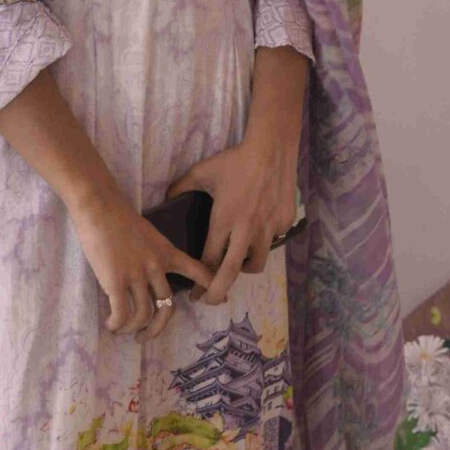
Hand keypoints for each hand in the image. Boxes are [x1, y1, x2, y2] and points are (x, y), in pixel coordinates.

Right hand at [69, 187, 212, 338]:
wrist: (99, 206)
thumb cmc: (119, 216)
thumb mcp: (147, 233)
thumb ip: (152, 253)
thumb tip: (146, 273)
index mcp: (168, 252)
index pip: (199, 271)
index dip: (210, 286)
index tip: (220, 300)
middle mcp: (157, 266)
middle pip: (167, 307)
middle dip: (157, 328)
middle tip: (145, 336)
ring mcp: (137, 275)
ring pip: (144, 314)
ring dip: (133, 328)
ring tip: (122, 330)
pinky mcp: (116, 281)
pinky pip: (122, 313)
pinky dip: (117, 324)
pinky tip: (111, 324)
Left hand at [169, 137, 298, 307]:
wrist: (271, 148)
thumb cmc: (235, 160)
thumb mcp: (202, 172)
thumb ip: (180, 187)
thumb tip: (165, 198)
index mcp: (224, 220)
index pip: (209, 261)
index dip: (200, 282)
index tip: (194, 293)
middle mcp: (246, 229)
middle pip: (231, 273)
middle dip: (218, 292)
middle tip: (211, 301)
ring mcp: (268, 228)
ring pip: (256, 263)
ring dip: (244, 269)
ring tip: (237, 264)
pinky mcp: (284, 222)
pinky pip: (272, 241)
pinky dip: (263, 243)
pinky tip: (258, 232)